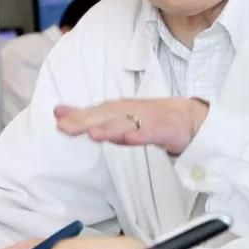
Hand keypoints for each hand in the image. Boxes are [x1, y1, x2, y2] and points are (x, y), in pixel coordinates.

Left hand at [54, 98, 208, 155]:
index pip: (95, 111)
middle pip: (106, 116)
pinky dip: (140, 135)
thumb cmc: (150, 119)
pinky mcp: (166, 130)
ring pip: (127, 124)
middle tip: (65, 127)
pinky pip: (152, 133)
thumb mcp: (117, 118)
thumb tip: (58, 115)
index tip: (57, 117)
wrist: (190, 118)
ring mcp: (149, 120)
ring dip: (110, 128)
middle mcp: (132, 111)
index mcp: (119, 109)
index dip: (77, 115)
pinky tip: (130, 139)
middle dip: (86, 121)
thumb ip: (89, 118)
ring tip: (93, 134)